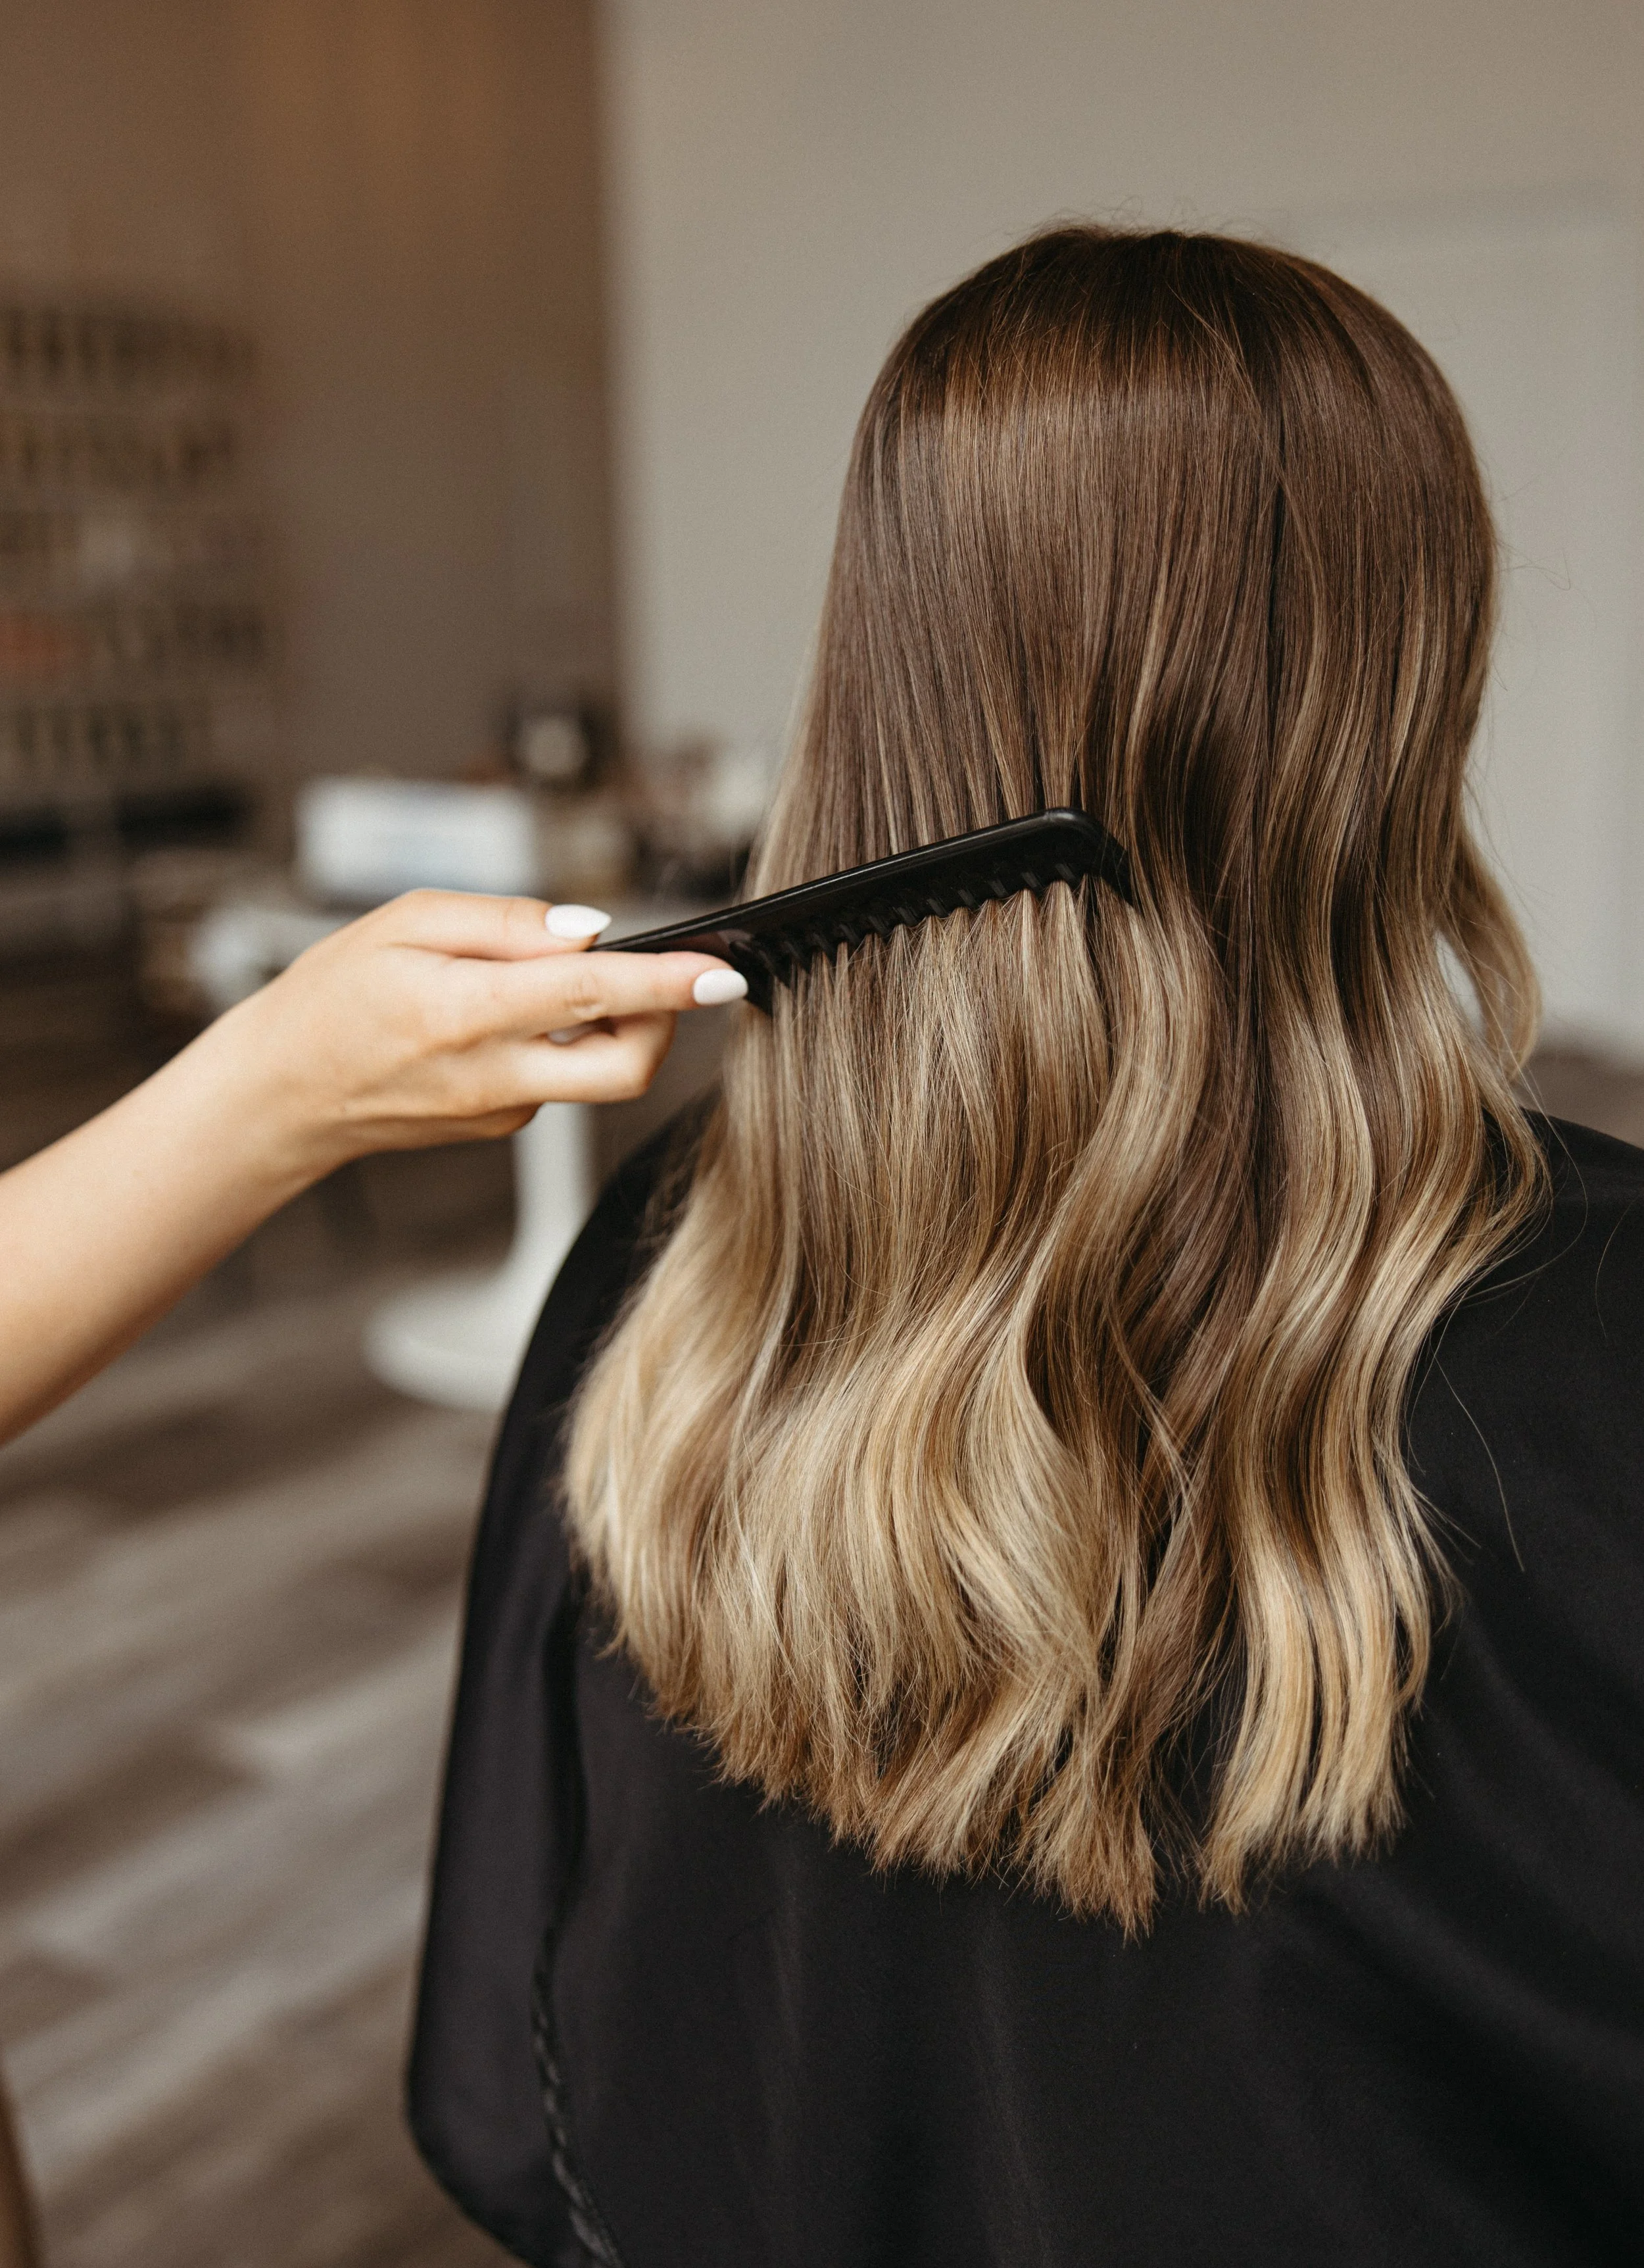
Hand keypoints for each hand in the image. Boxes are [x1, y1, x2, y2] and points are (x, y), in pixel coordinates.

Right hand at [201, 889, 746, 1182]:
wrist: (281, 1094)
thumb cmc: (334, 994)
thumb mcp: (404, 922)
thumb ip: (504, 921)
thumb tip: (589, 929)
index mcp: (464, 1012)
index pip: (591, 994)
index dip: (667, 983)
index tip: (724, 971)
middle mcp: (491, 1074)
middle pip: (625, 1066)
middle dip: (666, 1023)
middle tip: (664, 975)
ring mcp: (500, 1112)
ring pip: (596, 1073)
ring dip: (607, 1025)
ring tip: (547, 979)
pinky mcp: (500, 1126)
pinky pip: (558, 1079)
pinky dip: (559, 1042)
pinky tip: (505, 1017)